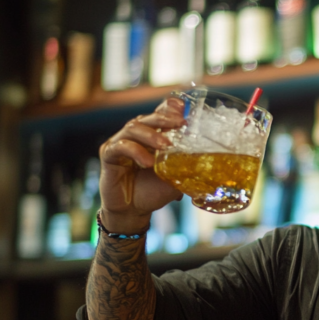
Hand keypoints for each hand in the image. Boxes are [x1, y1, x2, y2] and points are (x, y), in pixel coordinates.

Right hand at [97, 97, 185, 232]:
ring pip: (132, 128)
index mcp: (152, 136)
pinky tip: (147, 162)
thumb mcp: (175, 177)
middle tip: (179, 123)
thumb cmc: (153, 191)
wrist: (133, 211)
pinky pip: (120, 146)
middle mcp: (135, 136)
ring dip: (150, 135)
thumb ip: (186, 165)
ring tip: (165, 146)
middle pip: (147, 118)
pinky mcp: (108, 155)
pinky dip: (135, 151)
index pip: (159, 114)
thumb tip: (210, 159)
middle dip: (164, 119)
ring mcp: (120, 142)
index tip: (183, 108)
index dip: (169, 108)